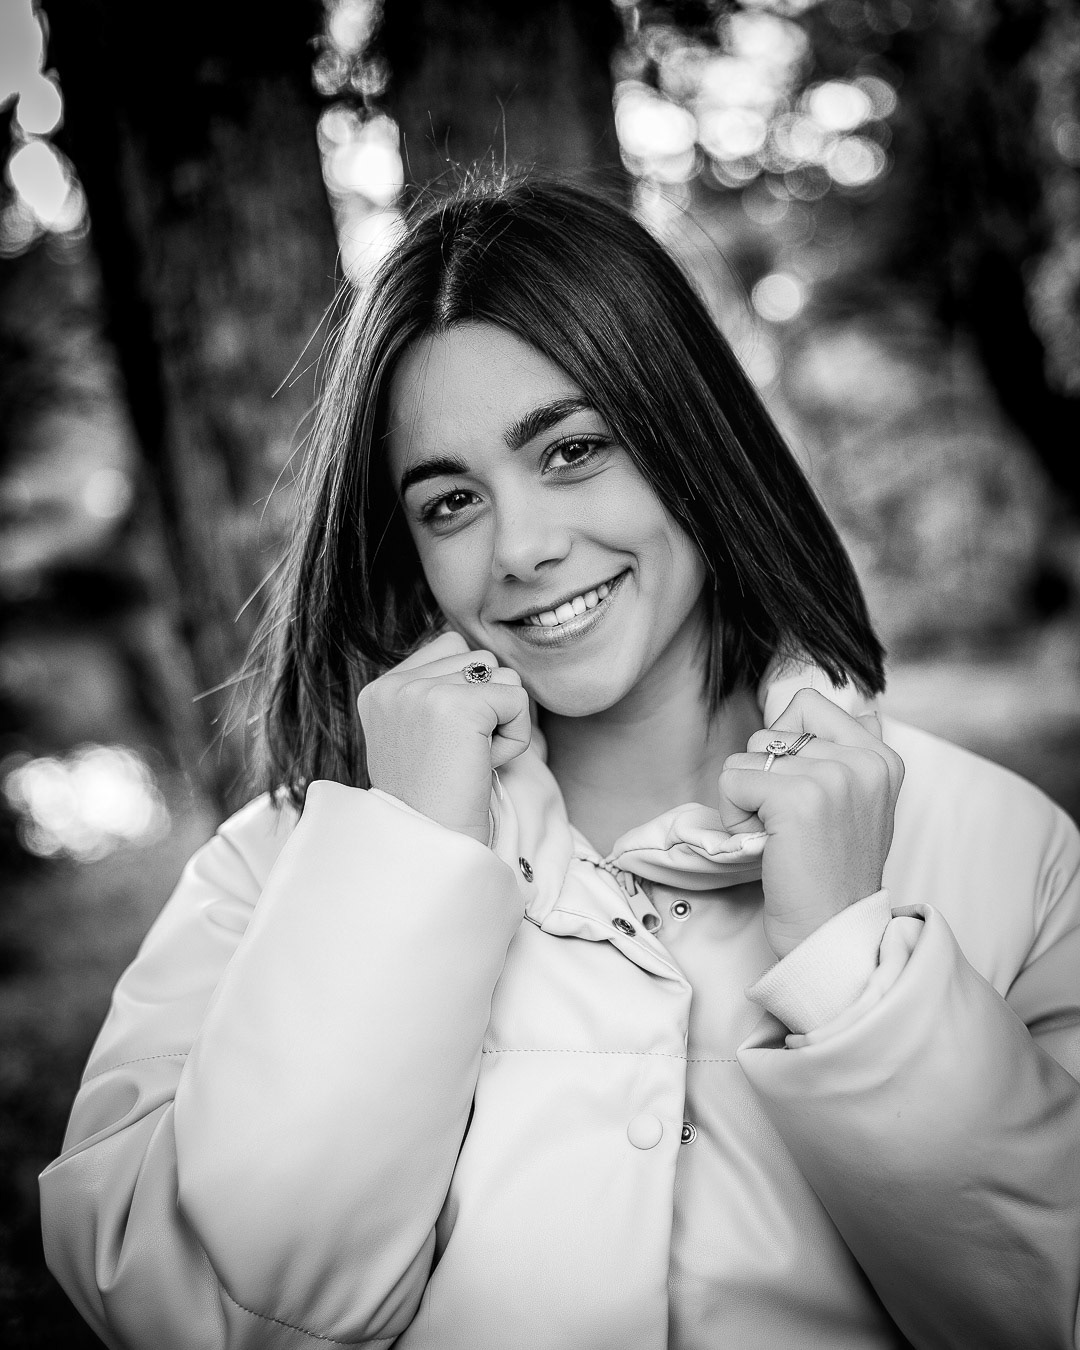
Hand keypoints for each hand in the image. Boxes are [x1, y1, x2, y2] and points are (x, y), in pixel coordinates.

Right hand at [357, 632, 531, 844]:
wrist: (431, 846)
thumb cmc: (435, 802)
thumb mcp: (416, 737)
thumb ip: (437, 694)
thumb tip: (485, 664)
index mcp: (381, 689)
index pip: (452, 648)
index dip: (467, 693)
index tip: (445, 744)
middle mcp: (396, 684)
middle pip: (481, 659)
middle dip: (486, 707)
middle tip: (457, 757)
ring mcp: (423, 691)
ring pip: (504, 677)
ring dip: (501, 722)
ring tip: (469, 759)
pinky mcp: (460, 706)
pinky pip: (518, 701)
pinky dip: (515, 738)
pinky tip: (483, 765)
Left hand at [717, 689, 904, 958]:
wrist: (832, 931)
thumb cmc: (832, 872)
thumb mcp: (859, 804)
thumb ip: (849, 755)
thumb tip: (844, 710)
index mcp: (882, 757)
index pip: (808, 704)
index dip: (784, 747)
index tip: (802, 796)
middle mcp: (863, 760)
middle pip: (771, 732)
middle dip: (764, 777)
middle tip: (791, 825)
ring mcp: (833, 776)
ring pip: (748, 756)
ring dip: (748, 799)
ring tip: (780, 836)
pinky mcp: (797, 798)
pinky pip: (733, 779)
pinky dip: (734, 815)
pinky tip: (765, 844)